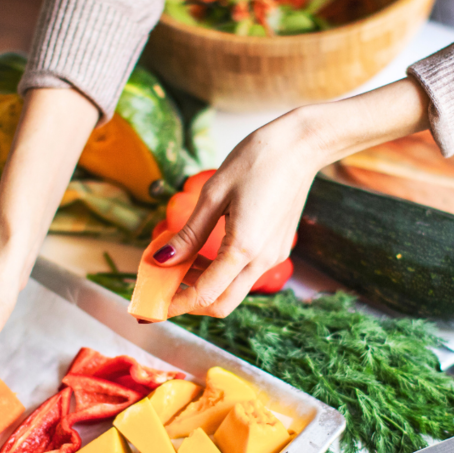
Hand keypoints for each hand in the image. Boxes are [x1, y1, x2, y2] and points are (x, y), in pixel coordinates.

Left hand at [156, 78, 430, 317]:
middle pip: (222, 303)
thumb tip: (161, 260)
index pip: (205, 294)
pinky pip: (246, 274)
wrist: (301, 146)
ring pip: (234, 290)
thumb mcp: (214, 194)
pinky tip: (205, 252)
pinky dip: (221, 273)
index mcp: (243, 248)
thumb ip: (189, 234)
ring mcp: (273, 256)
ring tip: (179, 264)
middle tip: (163, 290)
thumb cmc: (256, 161)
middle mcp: (262, 260)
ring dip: (205, 286)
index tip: (152, 306)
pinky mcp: (277, 248)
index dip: (175, 304)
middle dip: (190, 303)